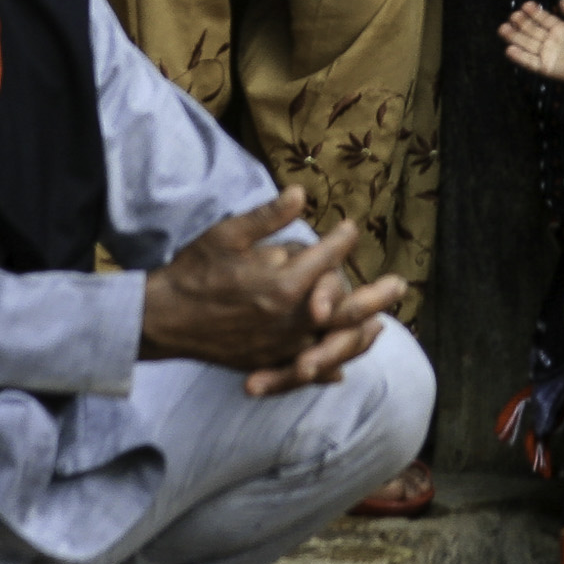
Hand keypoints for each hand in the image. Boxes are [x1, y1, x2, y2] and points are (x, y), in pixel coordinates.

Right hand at [140, 185, 404, 395]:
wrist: (163, 319)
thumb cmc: (194, 270)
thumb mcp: (228, 234)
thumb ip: (269, 217)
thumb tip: (302, 193)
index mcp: (283, 284)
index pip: (326, 258)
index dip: (341, 239)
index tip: (350, 228)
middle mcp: (289, 319)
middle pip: (345, 308)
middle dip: (375, 295)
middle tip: (401, 285)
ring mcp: (279, 346)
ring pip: (332, 343)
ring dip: (360, 333)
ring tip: (380, 325)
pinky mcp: (266, 363)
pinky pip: (305, 370)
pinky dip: (327, 368)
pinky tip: (343, 369)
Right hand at [499, 0, 563, 94]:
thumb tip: (561, 0)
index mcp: (558, 29)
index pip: (542, 19)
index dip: (534, 12)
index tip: (525, 5)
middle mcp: (549, 41)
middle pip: (531, 30)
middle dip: (521, 23)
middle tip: (512, 16)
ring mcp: (546, 54)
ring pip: (527, 44)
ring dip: (515, 37)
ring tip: (502, 29)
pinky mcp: (544, 67)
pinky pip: (529, 61)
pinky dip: (519, 57)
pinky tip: (509, 50)